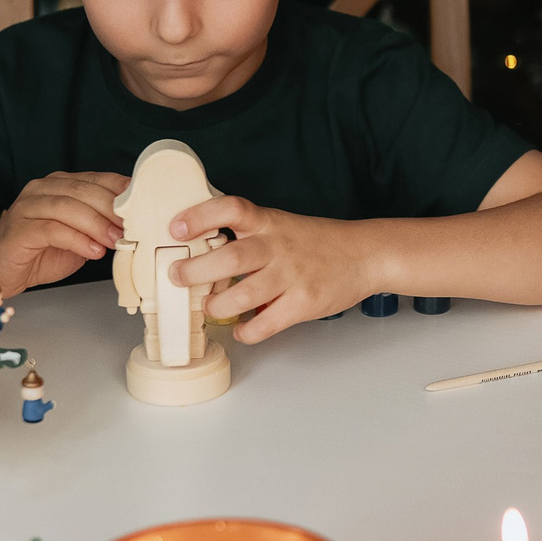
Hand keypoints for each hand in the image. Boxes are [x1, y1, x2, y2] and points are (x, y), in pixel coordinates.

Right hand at [0, 171, 129, 295]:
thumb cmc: (37, 252)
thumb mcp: (77, 238)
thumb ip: (98, 227)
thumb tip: (131, 226)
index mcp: (59, 185)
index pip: (96, 179)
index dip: (121, 191)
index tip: (144, 205)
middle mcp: (42, 189)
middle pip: (83, 190)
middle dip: (112, 208)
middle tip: (132, 227)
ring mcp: (28, 206)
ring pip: (68, 206)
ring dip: (97, 224)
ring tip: (116, 240)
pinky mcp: (20, 228)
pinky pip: (53, 229)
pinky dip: (77, 239)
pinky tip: (92, 250)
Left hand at [169, 196, 374, 342]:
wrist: (365, 255)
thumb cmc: (317, 243)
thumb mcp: (281, 225)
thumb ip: (248, 234)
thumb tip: (201, 252)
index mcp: (268, 222)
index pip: (231, 209)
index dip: (200, 216)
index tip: (176, 229)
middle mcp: (278, 246)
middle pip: (230, 258)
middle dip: (196, 271)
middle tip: (178, 277)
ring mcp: (291, 276)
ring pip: (243, 295)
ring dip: (217, 305)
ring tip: (211, 306)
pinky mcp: (303, 303)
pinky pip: (265, 324)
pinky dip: (247, 331)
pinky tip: (242, 329)